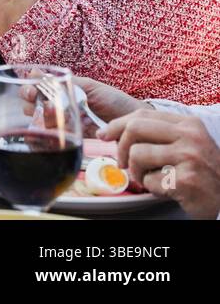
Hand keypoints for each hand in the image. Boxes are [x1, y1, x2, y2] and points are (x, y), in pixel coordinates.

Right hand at [20, 76, 149, 137]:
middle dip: (31, 107)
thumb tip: (36, 72)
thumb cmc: (114, 101)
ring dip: (43, 122)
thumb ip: (65, 82)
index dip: (27, 91)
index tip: (32, 92)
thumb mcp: (90, 87)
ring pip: (37, 125)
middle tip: (46, 107)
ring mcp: (62, 125)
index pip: (33, 90)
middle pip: (29, 108)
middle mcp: (56, 108)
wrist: (133, 124)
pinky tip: (52, 136)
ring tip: (58, 119)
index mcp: (59, 93)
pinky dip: (45, 140)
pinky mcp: (69, 140)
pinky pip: (49, 142)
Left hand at [99, 110, 219, 219]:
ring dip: (136, 172)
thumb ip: (155, 134)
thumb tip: (110, 132)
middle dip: (121, 148)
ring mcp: (189, 157)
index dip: (116, 124)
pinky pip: (149, 179)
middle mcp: (190, 136)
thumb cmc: (199, 171)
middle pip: (134, 128)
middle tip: (123, 163)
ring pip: (137, 154)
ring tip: (150, 178)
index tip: (103, 135)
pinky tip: (166, 188)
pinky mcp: (186, 179)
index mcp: (188, 124)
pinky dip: (151, 187)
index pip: (141, 115)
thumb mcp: (184, 144)